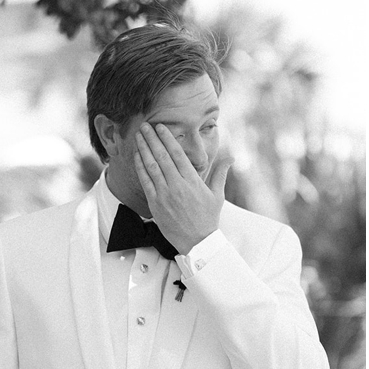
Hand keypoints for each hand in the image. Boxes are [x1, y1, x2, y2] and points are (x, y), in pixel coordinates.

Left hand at [130, 125, 231, 254]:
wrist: (197, 242)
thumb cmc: (207, 219)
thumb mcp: (217, 195)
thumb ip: (221, 173)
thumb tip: (230, 158)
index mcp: (192, 181)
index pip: (178, 154)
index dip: (168, 138)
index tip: (161, 127)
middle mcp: (177, 185)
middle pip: (162, 156)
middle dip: (152, 139)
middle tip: (145, 126)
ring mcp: (164, 194)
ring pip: (151, 166)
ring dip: (144, 149)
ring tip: (139, 136)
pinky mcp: (155, 204)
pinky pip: (145, 181)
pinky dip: (140, 167)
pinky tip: (137, 156)